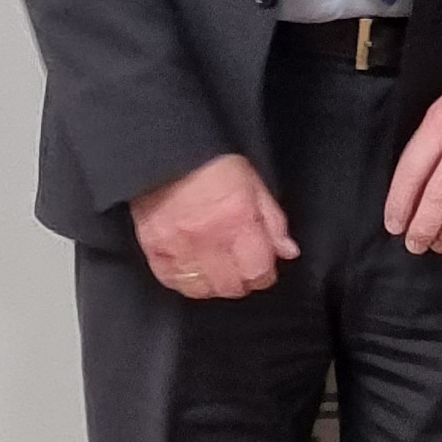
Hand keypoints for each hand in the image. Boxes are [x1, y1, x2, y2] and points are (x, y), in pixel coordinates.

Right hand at [132, 155, 298, 300]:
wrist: (166, 151)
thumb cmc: (214, 164)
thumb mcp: (254, 184)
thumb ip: (273, 221)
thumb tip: (287, 251)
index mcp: (239, 221)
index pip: (258, 272)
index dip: (264, 275)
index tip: (263, 269)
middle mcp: (209, 239)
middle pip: (231, 287)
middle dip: (242, 282)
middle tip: (241, 269)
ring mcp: (178, 246)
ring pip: (202, 289)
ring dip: (214, 284)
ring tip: (217, 270)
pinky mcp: (153, 248)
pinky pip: (172, 281)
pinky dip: (185, 280)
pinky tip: (193, 269)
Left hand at [385, 68, 441, 253]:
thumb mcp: (440, 108)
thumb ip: (427, 145)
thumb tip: (412, 189)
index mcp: (441, 126)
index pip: (413, 172)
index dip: (400, 203)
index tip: (394, 224)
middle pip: (440, 196)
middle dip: (424, 227)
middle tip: (415, 244)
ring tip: (439, 244)